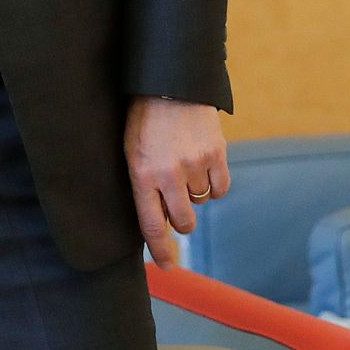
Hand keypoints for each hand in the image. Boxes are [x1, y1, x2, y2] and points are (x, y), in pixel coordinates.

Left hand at [124, 97, 229, 267]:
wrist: (169, 81)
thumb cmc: (142, 117)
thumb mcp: (130, 148)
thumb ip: (143, 182)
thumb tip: (157, 219)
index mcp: (140, 172)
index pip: (152, 225)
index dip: (162, 250)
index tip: (167, 267)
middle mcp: (168, 173)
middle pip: (183, 222)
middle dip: (181, 219)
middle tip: (176, 201)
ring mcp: (194, 164)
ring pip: (200, 202)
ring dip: (193, 192)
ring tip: (182, 163)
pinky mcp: (216, 155)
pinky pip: (219, 189)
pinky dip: (213, 183)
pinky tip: (201, 164)